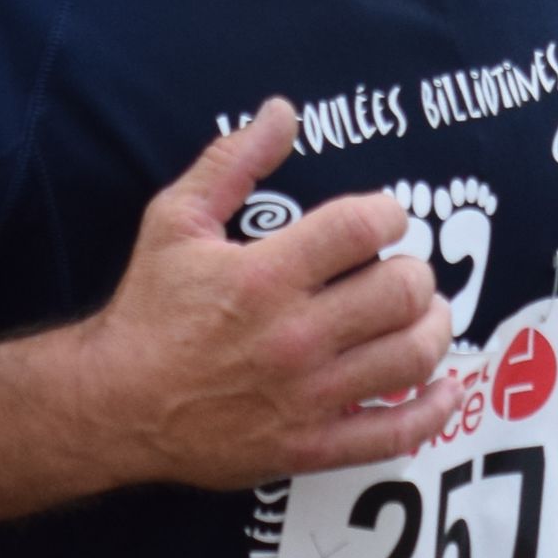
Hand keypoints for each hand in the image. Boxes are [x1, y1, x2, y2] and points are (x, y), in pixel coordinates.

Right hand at [84, 99, 457, 486]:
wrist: (113, 404)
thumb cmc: (147, 310)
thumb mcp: (174, 222)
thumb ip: (231, 163)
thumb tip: (282, 111)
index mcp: (265, 276)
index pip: (364, 228)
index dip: (389, 214)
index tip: (384, 220)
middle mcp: (294, 337)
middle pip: (401, 291)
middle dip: (415, 272)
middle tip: (400, 272)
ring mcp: (307, 397)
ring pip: (411, 357)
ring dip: (432, 329)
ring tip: (420, 317)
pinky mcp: (310, 446)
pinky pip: (395, 434)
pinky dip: (435, 411)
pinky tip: (445, 387)